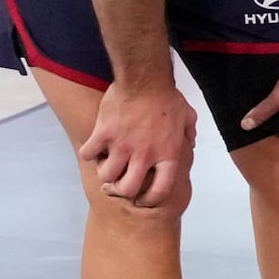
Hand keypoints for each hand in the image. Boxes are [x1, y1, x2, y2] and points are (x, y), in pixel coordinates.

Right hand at [79, 77, 202, 211]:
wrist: (144, 78)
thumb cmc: (166, 96)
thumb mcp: (187, 115)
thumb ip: (189, 132)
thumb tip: (191, 142)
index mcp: (167, 155)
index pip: (160, 191)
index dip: (150, 200)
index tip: (142, 199)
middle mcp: (144, 156)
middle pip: (128, 190)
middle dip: (121, 190)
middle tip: (117, 183)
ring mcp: (122, 146)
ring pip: (106, 175)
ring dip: (104, 172)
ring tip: (105, 163)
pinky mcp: (103, 134)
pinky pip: (87, 154)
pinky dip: (87, 153)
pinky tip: (92, 147)